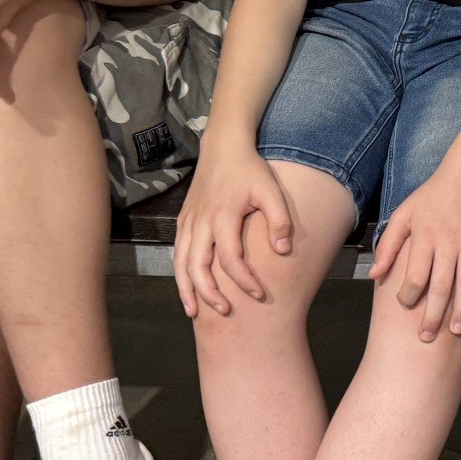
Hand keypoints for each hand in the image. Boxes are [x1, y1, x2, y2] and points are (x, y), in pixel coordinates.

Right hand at [171, 138, 295, 317]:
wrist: (223, 147)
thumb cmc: (250, 170)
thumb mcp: (271, 190)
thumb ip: (279, 220)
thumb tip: (283, 251)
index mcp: (223, 216)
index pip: (230, 259)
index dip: (245, 281)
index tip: (260, 294)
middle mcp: (201, 222)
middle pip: (198, 267)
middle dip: (210, 293)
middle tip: (226, 312)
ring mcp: (188, 222)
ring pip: (181, 263)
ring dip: (187, 289)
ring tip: (194, 312)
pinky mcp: (183, 220)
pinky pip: (177, 252)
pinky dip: (179, 273)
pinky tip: (187, 287)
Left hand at [370, 162, 460, 341]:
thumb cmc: (430, 196)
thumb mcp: (403, 214)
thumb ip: (388, 245)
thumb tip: (374, 275)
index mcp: (425, 236)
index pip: (415, 275)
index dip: (408, 295)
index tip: (404, 304)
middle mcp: (449, 242)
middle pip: (441, 286)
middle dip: (433, 315)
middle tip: (426, 337)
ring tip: (454, 331)